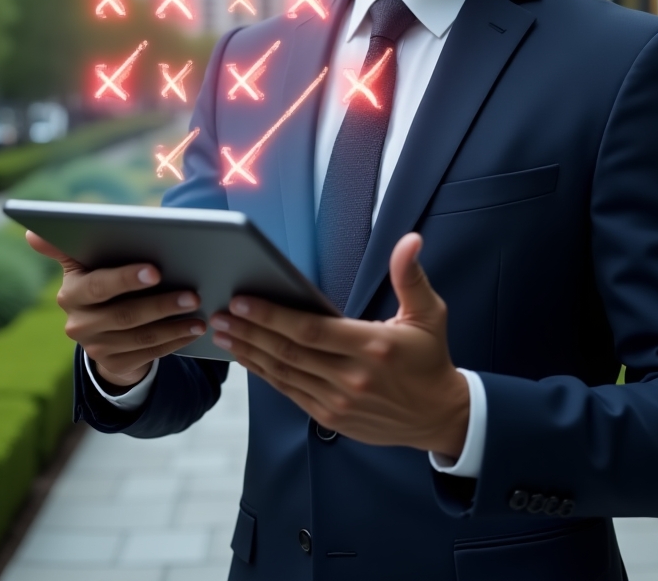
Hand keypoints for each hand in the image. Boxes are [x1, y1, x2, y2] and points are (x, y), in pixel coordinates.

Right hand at [26, 231, 206, 389]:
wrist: (102, 329)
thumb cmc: (103, 280)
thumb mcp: (86, 263)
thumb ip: (67, 245)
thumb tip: (30, 233)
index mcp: (72, 292)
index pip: (98, 286)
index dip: (126, 279)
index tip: (155, 270)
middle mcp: (78, 323)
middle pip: (124, 315)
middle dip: (162, 303)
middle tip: (193, 293)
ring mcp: (95, 347)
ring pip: (141, 337)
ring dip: (174, 324)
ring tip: (200, 312)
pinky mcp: (113, 364)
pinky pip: (149, 354)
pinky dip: (175, 341)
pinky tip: (194, 330)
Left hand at [209, 232, 469, 457]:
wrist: (438, 416)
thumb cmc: (430, 358)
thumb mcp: (429, 313)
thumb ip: (411, 276)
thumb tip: (409, 241)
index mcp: (372, 347)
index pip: (311, 330)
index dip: (273, 316)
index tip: (243, 301)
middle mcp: (352, 377)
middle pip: (289, 351)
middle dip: (250, 331)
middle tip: (219, 314)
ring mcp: (339, 401)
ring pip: (283, 374)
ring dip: (250, 352)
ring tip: (222, 333)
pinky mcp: (331, 417)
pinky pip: (290, 392)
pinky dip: (265, 374)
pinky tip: (248, 357)